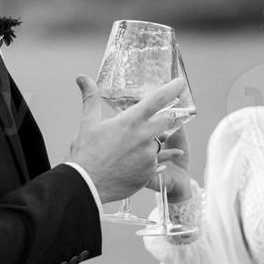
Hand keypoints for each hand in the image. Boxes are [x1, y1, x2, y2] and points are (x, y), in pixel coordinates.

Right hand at [69, 75, 185, 203]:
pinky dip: (147, 159)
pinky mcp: (149, 172)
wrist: (86, 186)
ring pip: (158, 142)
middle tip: (159, 116)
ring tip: (130, 147)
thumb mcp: (88, 123)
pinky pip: (155, 162)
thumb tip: (82, 78)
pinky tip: (133, 161)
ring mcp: (149, 156)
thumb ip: (90, 98)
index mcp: (131, 121)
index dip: (172, 88)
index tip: (181, 82)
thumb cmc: (86, 153)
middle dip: (166, 116)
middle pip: (167, 120)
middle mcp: (144, 137)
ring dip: (151, 141)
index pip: (158, 99)